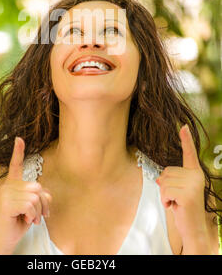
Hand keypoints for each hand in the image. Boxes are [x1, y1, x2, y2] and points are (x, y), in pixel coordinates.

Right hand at [0, 137, 51, 253]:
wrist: (5, 241)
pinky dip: (32, 216)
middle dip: (42, 204)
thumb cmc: (19, 222)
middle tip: (36, 216)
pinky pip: (30, 205)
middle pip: (37, 187)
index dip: (18, 151)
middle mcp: (7, 186)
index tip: (19, 137)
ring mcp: (5, 194)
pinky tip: (25, 221)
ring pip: (35, 197)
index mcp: (13, 184)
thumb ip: (39, 196)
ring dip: (38, 212)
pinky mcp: (7, 204)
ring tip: (30, 219)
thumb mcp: (33, 207)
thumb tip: (44, 193)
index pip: (15, 164)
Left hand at [156, 124, 208, 248]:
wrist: (193, 229)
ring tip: (176, 203)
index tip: (183, 126)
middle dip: (165, 187)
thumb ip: (170, 179)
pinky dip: (165, 201)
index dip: (186, 139)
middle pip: (166, 171)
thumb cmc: (184, 209)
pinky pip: (164, 191)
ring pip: (163, 182)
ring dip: (165, 195)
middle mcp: (196, 176)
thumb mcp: (177, 191)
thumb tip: (159, 178)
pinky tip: (175, 207)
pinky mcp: (187, 194)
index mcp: (195, 173)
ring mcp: (193, 185)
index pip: (189, 153)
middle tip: (177, 199)